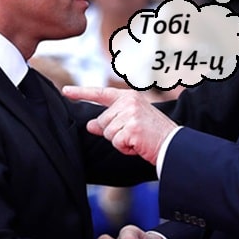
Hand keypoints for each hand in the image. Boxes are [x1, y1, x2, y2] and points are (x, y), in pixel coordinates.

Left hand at [62, 86, 177, 164]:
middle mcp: (129, 102)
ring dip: (120, 141)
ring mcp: (130, 114)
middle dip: (114, 132)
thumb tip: (90, 125)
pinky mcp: (132, 128)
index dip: (81, 93)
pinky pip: (116, 142)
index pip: (100, 94)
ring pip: (107, 132)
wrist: (173, 144)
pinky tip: (138, 144)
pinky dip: (125, 148)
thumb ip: (109, 122)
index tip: (65, 91)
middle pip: (102, 121)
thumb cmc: (152, 134)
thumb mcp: (130, 124)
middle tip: (134, 134)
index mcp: (128, 97)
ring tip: (137, 139)